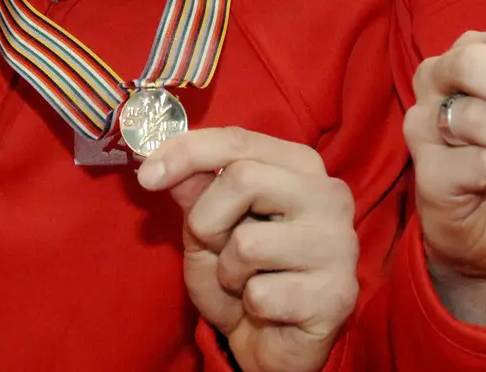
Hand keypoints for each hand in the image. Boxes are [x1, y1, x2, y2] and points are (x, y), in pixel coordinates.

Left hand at [139, 128, 358, 371]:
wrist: (270, 344)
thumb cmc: (241, 276)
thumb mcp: (207, 228)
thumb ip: (193, 190)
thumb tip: (161, 158)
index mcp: (301, 167)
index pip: (238, 140)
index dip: (185, 152)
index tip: (146, 177)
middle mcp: (330, 196)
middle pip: (243, 178)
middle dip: (208, 221)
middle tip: (215, 248)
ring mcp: (339, 244)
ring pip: (249, 242)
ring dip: (228, 272)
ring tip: (246, 282)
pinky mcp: (338, 294)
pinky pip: (262, 294)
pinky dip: (249, 306)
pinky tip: (270, 309)